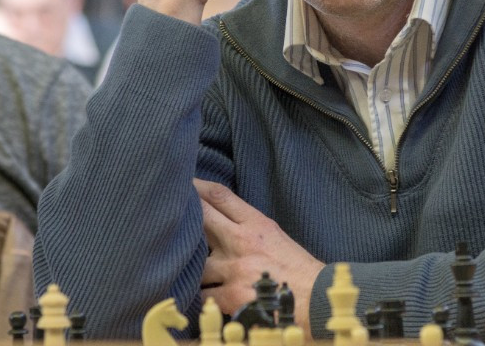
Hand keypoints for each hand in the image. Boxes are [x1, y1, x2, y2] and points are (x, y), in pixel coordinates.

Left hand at [195, 178, 323, 337]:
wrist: (318, 300)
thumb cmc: (299, 270)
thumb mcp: (276, 236)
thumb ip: (249, 227)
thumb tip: (220, 221)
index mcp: (257, 223)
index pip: (219, 195)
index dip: (196, 186)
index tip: (183, 184)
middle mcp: (242, 242)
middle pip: (200, 218)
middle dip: (183, 214)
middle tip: (167, 213)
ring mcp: (234, 270)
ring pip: (194, 261)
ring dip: (191, 265)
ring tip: (188, 266)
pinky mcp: (231, 298)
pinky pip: (201, 294)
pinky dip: (200, 295)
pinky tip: (201, 294)